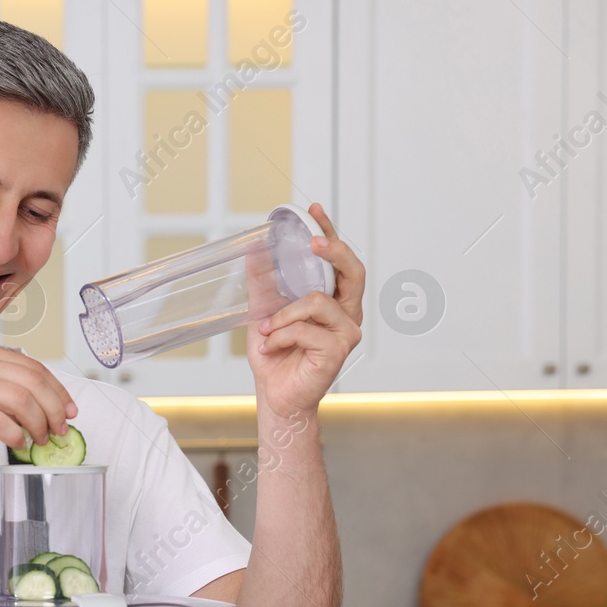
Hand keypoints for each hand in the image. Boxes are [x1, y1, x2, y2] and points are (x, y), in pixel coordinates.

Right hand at [0, 339, 77, 458]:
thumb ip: (0, 392)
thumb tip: (38, 412)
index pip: (32, 367)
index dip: (57, 389)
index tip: (69, 408)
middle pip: (33, 381)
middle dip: (55, 408)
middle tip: (61, 428)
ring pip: (23, 400)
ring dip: (39, 423)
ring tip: (40, 439)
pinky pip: (2, 422)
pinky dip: (16, 435)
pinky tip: (18, 443)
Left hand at [247, 204, 364, 419]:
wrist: (275, 396)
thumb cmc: (276, 358)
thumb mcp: (263, 313)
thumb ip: (263, 283)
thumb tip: (254, 248)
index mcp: (335, 301)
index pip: (340, 261)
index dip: (331, 233)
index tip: (314, 211)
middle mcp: (348, 314)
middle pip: (352, 271)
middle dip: (332, 251)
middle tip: (312, 242)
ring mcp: (347, 332)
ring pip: (316, 301)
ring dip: (282, 315)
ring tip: (265, 330)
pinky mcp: (337, 351)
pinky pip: (304, 329)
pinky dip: (279, 336)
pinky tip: (271, 348)